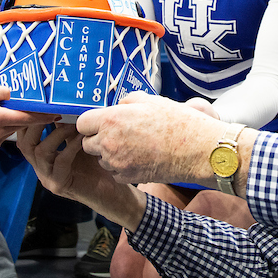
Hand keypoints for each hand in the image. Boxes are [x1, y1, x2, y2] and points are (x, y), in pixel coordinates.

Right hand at [0, 83, 44, 149]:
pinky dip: (4, 126)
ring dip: (15, 120)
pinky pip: (4, 134)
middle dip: (29, 116)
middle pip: (20, 124)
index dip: (42, 116)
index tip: (56, 114)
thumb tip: (15, 94)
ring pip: (12, 129)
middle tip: (39, 106)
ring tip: (8, 109)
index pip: (25, 118)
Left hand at [75, 92, 224, 185]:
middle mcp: (109, 142)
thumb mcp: (149, 100)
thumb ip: (126, 102)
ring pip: (101, 160)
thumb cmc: (176, 121)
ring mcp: (117, 163)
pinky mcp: (127, 177)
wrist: (195, 149)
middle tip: (117, 134)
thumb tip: (117, 107)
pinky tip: (139, 158)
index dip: (91, 122)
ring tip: (133, 146)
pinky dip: (122, 167)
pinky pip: (115, 172)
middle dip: (98, 139)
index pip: (81, 123)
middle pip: (87, 144)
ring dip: (110, 154)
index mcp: (111, 119)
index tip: (101, 122)